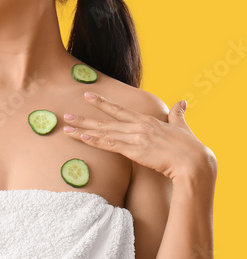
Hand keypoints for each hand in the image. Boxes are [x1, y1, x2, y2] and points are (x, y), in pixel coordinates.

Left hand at [62, 91, 215, 180]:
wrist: (193, 162)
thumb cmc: (189, 147)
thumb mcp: (181, 127)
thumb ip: (177, 114)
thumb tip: (182, 101)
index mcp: (147, 120)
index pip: (119, 110)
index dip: (102, 103)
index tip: (88, 96)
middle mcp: (138, 126)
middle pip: (105, 121)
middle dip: (84, 118)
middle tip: (65, 115)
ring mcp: (135, 138)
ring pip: (103, 133)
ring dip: (83, 131)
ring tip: (66, 128)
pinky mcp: (134, 151)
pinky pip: (110, 145)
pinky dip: (95, 141)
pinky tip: (82, 137)